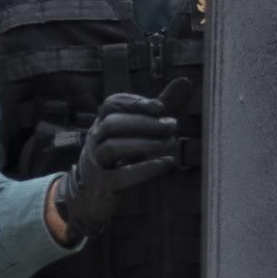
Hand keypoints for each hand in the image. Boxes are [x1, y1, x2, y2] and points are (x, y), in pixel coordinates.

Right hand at [53, 90, 178, 240]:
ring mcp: (96, 163)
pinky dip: (145, 169)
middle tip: (173, 126)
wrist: (91, 195)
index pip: (111, 104)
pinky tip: (166, 163)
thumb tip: (185, 82)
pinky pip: (121, 175)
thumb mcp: (136, 131)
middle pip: (112, 124)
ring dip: (144, 144)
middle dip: (144, 123)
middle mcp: (95, 139)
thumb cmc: (120, 156)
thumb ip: (159, 108)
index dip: (135, 103)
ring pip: (112, 147)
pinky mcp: (103, 185)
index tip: (160, 106)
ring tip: (170, 144)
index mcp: (102, 122)